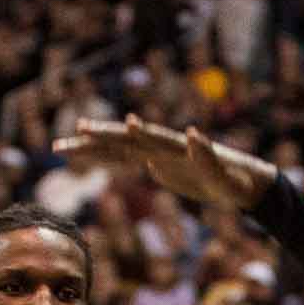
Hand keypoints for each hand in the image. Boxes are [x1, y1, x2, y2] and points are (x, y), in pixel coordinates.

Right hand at [53, 115, 277, 210]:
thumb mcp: (228, 177)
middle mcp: (164, 147)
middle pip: (125, 139)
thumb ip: (209, 158)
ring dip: (90, 147)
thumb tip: (194, 133)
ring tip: (60, 146)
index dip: (138, 132)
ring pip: (116, 148)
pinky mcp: (154, 164)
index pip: (154, 138)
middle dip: (100, 136)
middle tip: (75, 129)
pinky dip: (101, 159)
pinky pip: (121, 161)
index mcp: (181, 148)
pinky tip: (81, 155)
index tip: (120, 121)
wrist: (244, 182)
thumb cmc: (239, 181)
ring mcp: (156, 154)